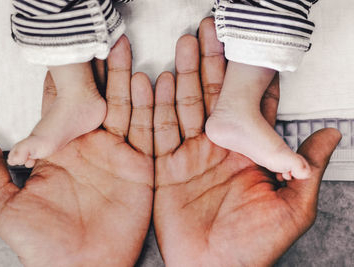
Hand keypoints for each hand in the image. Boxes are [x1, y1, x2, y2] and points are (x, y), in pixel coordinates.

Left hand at [0, 36, 153, 266]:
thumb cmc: (41, 245)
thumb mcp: (5, 207)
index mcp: (61, 152)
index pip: (61, 108)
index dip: (64, 82)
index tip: (67, 58)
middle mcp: (91, 148)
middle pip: (98, 101)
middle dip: (102, 72)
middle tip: (105, 43)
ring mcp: (117, 155)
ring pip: (124, 110)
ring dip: (126, 82)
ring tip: (124, 54)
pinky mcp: (140, 166)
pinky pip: (146, 132)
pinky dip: (149, 108)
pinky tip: (149, 85)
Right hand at [153, 18, 340, 265]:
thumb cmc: (254, 246)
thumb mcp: (292, 209)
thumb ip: (307, 168)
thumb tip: (332, 134)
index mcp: (247, 153)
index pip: (251, 107)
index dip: (251, 78)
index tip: (249, 51)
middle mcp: (217, 148)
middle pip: (213, 97)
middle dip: (210, 63)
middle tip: (210, 32)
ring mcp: (190, 154)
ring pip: (185, 106)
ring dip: (183, 75)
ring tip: (184, 46)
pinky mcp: (166, 166)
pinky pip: (159, 131)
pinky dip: (155, 106)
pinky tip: (156, 82)